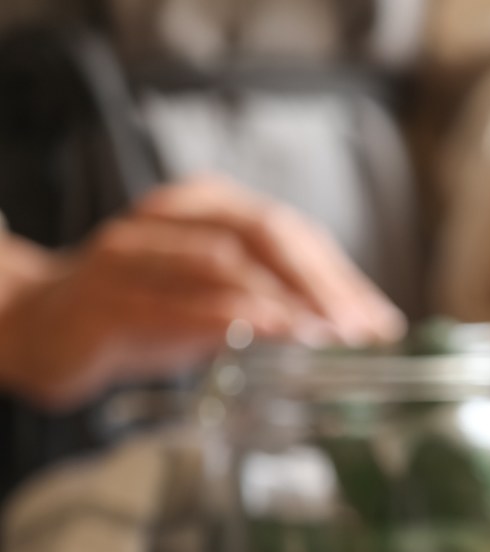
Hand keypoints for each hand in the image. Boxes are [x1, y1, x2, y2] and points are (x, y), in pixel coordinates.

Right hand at [0, 176, 404, 408]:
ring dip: (284, 302)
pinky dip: (229, 321)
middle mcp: (172, 217)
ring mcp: (133, 252)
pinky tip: (267, 337)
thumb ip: (278, 302)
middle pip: (265, 233)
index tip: (380, 322)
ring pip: (223, 262)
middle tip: (361, 332)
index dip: (341, 276)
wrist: (39, 326)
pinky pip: (174, 303)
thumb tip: (362, 329)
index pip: (291, 232)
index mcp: (207, 206)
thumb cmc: (141, 309)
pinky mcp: (104, 296)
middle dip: (322, 283)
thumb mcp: (217, 299)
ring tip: (328, 338)